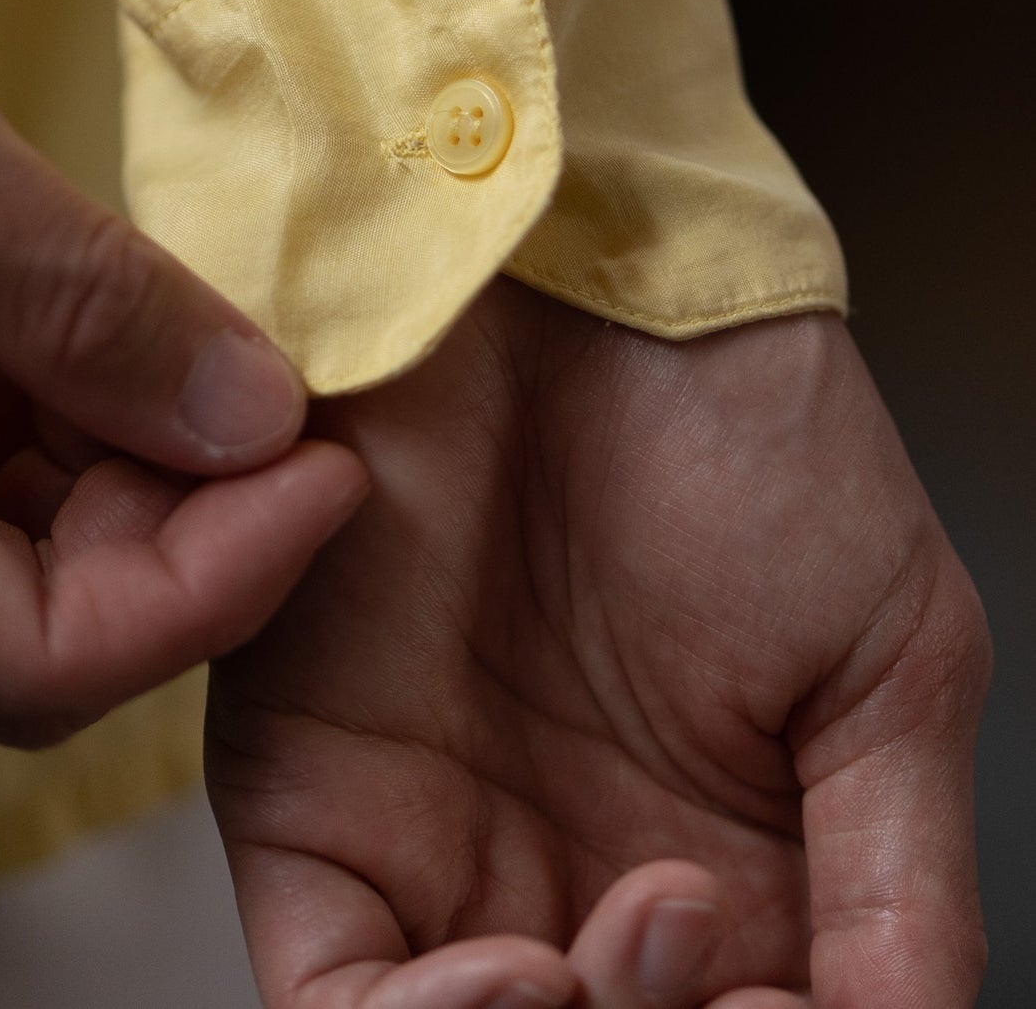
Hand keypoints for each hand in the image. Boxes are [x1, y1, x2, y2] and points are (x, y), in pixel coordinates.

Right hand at [0, 0, 366, 743]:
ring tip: (174, 360)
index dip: (219, 579)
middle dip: (174, 527)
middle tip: (269, 401)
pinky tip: (61, 359)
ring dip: (104, 489)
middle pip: (14, 637)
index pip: (33, 661)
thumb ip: (75, 288)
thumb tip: (251, 411)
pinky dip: (20, 455)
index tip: (328, 468)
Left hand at [207, 278, 989, 1007]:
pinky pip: (332, 986)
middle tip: (705, 949)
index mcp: (723, 872)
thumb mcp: (887, 662)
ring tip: (591, 964)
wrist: (582, 278)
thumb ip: (898, 880)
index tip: (794, 1007)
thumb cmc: (750, 437)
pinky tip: (510, 971)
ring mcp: (438, 845)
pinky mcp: (317, 792)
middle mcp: (567, 877)